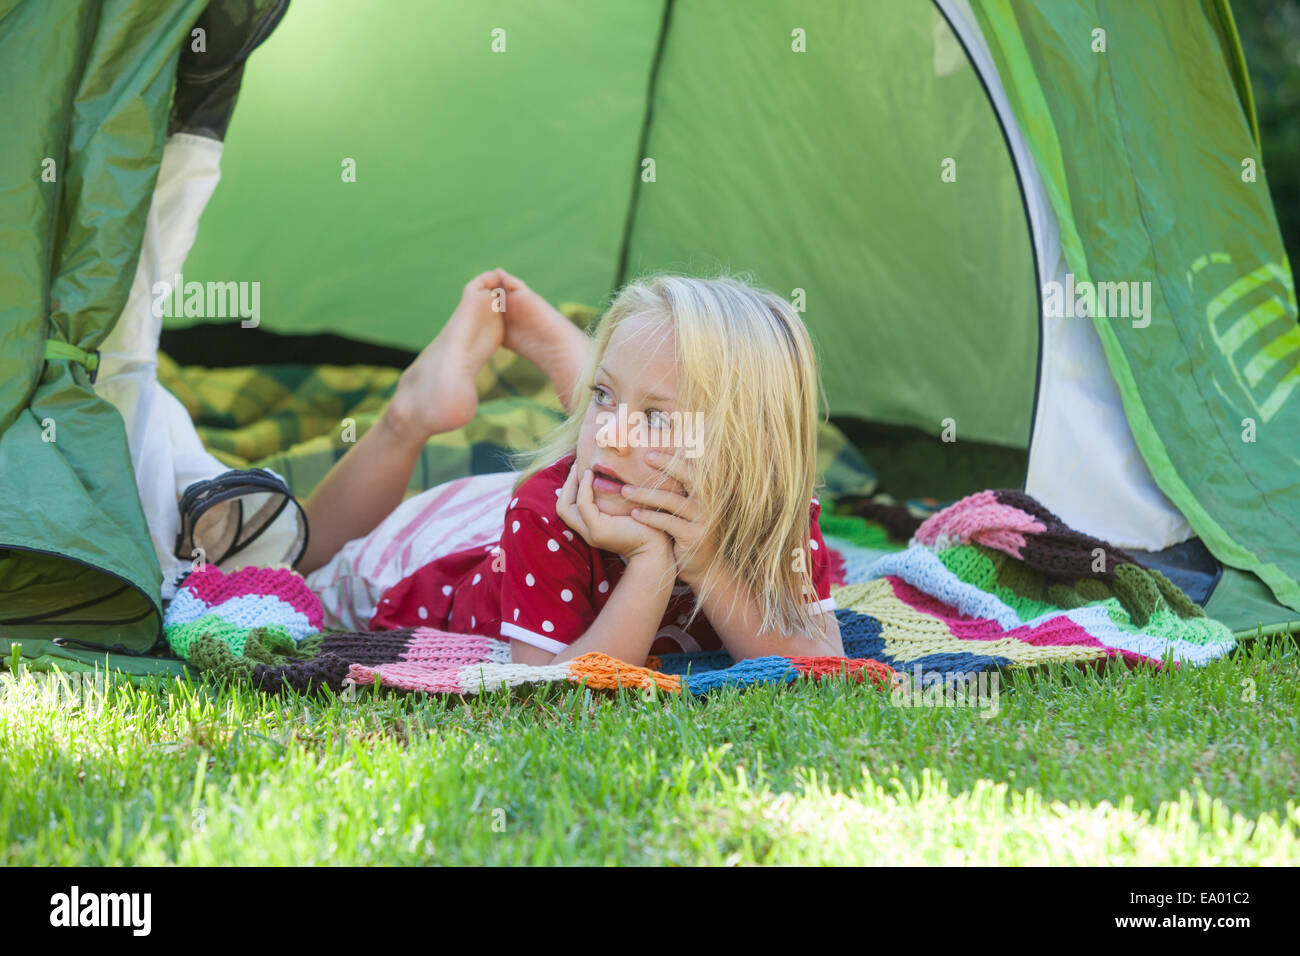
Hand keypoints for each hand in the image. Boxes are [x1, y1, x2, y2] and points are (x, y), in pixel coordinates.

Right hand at [556, 464, 673, 563]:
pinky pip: (583, 505)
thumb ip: (612, 498)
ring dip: (572, 484)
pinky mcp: (599, 530)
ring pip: (566, 507)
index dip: (570, 488)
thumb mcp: (624, 508)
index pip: (569, 508)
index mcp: (592, 528)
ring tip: (581, 467)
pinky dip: (584, 488)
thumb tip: (607, 474)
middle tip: (577, 464)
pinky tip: (590, 475)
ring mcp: (591, 533)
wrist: (658, 547)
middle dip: (567, 484)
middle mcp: (587, 533)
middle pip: (562, 507)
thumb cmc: (648, 524)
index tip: (580, 469)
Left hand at [622, 451, 717, 586]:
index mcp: (707, 493)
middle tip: (645, 457)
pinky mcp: (694, 536)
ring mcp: (704, 519)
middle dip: (667, 465)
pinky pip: (668, 522)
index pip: (691, 469)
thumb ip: (680, 491)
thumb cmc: (690, 533)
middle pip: (689, 477)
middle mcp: (709, 502)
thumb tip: (658, 467)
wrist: (705, 567)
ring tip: (625, 490)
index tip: (649, 453)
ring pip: (672, 500)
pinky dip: (650, 517)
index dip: (672, 459)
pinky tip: (634, 514)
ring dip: (646, 494)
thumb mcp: (688, 509)